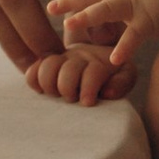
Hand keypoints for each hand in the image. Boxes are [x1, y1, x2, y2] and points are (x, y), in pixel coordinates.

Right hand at [24, 44, 139, 103]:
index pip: (92, 72)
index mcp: (100, 60)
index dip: (89, 88)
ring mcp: (61, 59)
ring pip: (48, 66)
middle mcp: (79, 56)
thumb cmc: (114, 75)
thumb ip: (122, 82)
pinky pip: (33, 69)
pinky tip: (41, 90)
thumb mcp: (125, 76)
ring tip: (55, 94)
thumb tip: (106, 92)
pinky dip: (34, 79)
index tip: (87, 102)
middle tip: (71, 98)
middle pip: (67, 70)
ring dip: (50, 83)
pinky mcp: (46, 64)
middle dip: (68, 87)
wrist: (99, 62)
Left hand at [49, 0, 158, 69]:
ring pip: (108, 7)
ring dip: (88, 15)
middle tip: (51, 9)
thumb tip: (117, 2)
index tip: (56, 4)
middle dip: (70, 0)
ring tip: (69, 26)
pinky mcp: (152, 19)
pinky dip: (125, 47)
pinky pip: (135, 35)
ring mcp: (138, 5)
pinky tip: (115, 60)